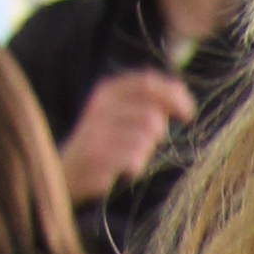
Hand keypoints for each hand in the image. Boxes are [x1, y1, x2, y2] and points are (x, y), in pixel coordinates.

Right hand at [59, 65, 194, 203]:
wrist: (65, 171)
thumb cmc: (105, 141)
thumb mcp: (121, 112)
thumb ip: (148, 100)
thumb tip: (182, 92)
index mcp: (108, 90)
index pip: (147, 82)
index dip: (174, 95)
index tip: (188, 112)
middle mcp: (101, 106)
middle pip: (152, 114)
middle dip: (159, 131)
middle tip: (153, 141)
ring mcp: (97, 130)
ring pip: (146, 137)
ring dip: (146, 151)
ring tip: (131, 156)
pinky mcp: (97, 155)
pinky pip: (135, 158)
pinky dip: (136, 165)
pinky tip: (124, 168)